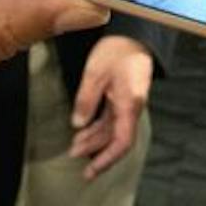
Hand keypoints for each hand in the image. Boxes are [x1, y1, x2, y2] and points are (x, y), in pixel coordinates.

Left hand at [68, 35, 152, 177]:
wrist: (132, 35)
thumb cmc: (117, 51)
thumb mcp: (95, 73)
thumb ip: (86, 100)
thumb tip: (77, 124)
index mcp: (129, 104)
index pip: (122, 142)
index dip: (107, 159)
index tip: (91, 170)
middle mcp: (132, 108)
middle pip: (116, 139)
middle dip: (95, 151)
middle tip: (74, 157)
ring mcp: (128, 104)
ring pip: (112, 130)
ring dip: (94, 140)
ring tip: (75, 147)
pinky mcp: (123, 98)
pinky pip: (111, 120)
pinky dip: (97, 128)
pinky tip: (83, 130)